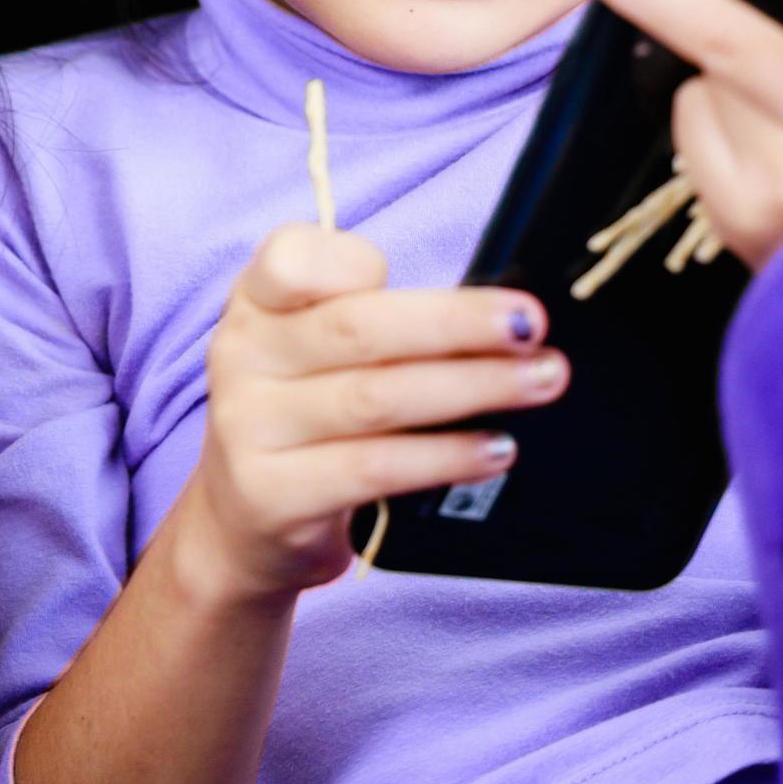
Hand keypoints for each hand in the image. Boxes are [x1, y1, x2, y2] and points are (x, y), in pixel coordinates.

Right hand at [171, 225, 562, 601]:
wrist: (242, 525)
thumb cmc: (307, 415)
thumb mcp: (316, 348)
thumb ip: (378, 317)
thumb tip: (498, 314)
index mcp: (257, 301)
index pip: (294, 258)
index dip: (358, 260)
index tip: (434, 268)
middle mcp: (243, 356)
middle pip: (358, 329)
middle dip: (457, 324)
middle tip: (532, 326)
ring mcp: (250, 427)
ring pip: (375, 399)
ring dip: (471, 387)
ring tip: (540, 382)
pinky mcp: (272, 495)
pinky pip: (374, 468)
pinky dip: (445, 456)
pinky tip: (497, 448)